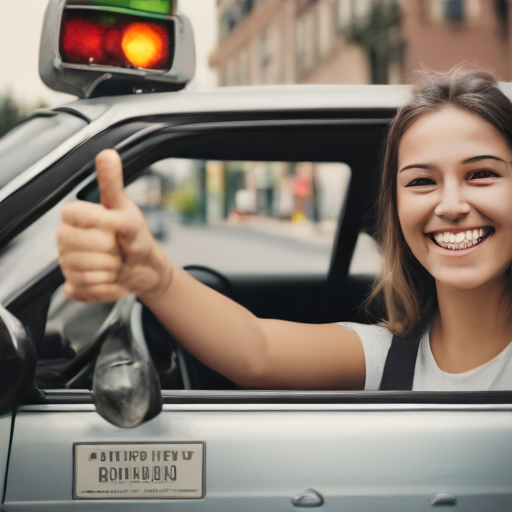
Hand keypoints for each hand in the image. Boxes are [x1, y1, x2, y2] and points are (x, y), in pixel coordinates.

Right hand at [57, 149, 171, 301]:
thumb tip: (108, 154)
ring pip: (83, 270)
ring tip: (116, 263)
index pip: (72, 215)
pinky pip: (88, 289)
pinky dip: (109, 287)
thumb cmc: (135, 236)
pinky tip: (113, 278)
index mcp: (74, 217)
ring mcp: (67, 263)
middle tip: (117, 247)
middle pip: (77, 247)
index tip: (113, 227)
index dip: (100, 224)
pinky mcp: (74, 285)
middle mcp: (65, 239)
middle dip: (108, 251)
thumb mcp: (127, 209)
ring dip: (110, 270)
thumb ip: (112, 184)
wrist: (145, 267)